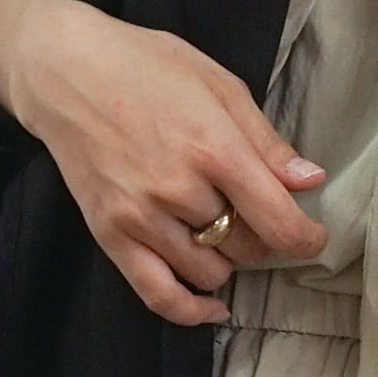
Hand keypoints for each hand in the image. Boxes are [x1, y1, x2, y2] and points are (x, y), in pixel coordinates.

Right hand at [0, 0, 327, 325]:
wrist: (65, 71)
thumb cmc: (146, 66)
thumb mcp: (220, 85)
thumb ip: (266, 141)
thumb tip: (310, 182)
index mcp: (214, 148)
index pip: (278, 221)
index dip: (307, 240)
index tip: (313, 238)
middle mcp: (179, 189)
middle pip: (248, 248)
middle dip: (261, 237)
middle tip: (250, 212)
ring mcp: (142, 216)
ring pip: (212, 273)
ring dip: (226, 259)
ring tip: (216, 227)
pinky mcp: (111, 235)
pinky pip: (159, 295)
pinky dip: (191, 310)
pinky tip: (212, 305)